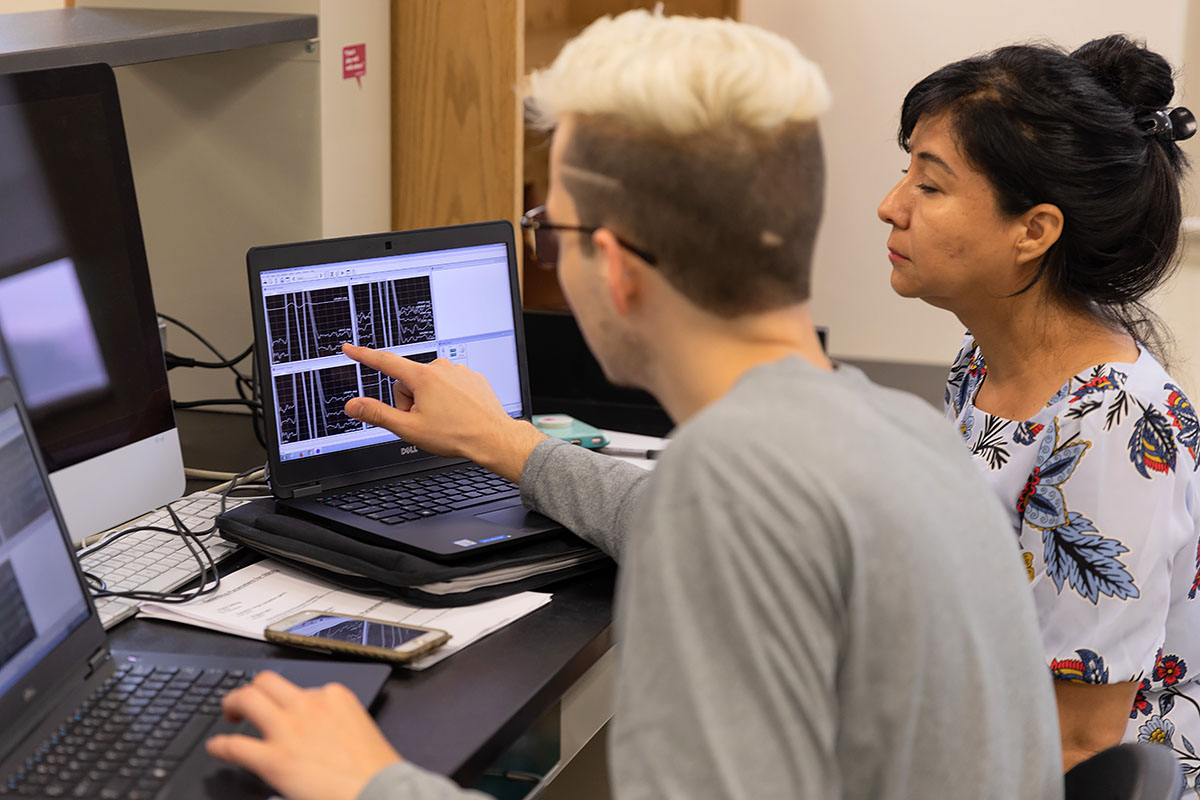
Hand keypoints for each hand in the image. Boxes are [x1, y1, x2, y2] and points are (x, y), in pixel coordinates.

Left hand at [206, 671, 399, 799]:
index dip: (289, 700)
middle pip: (267, 681)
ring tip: (229, 714)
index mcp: (334, 696)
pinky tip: (217, 747)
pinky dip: (221, 745)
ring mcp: (288, 730)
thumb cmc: (373, 767)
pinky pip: (235, 745)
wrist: (377, 790)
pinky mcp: (273, 759)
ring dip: (233, 703)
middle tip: (246, 702)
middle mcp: (308, 705)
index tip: (286, 710)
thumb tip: (321, 730)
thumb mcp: (359, 728)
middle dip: (254, 689)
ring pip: (247, 699)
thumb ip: (337, 720)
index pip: (301, 687)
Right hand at [341, 343, 545, 481]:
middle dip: (409, 401)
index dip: (364, 356)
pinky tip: (457, 414)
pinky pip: (449, 385)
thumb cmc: (456, 434)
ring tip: (444, 420)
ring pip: (430, 384)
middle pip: (409, 382)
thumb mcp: (409, 429)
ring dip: (429, 401)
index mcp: (423, 377)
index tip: (350, 349)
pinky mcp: (472, 378)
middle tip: (423, 421)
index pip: (385, 362)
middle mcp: (441, 368)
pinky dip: (448, 399)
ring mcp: (459, 372)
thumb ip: (377, 414)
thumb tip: (353, 406)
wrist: (493, 438)